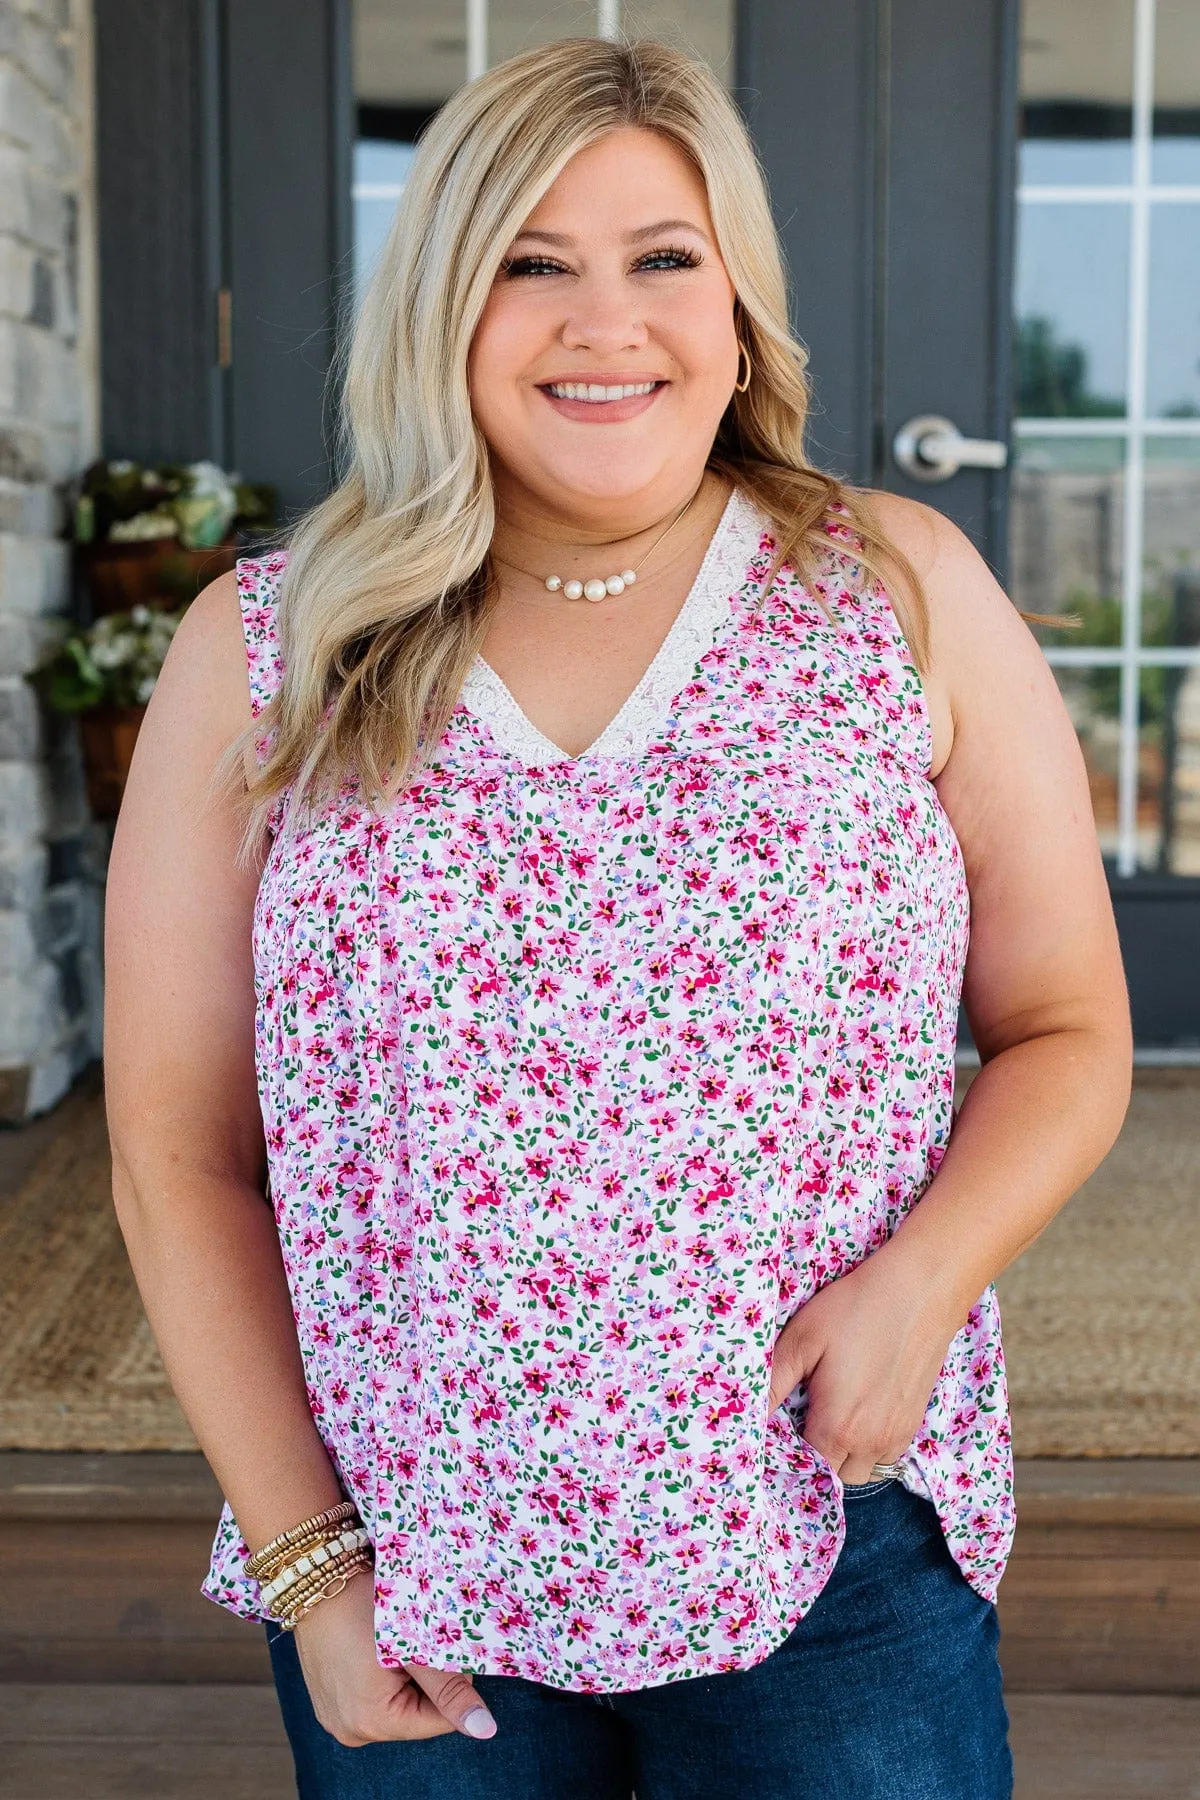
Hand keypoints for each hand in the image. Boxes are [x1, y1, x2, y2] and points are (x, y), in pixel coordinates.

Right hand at [291, 1568, 497, 1745]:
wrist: (314, 1577)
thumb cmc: (363, 1604)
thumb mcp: (412, 1643)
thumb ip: (450, 1689)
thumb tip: (485, 1730)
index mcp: (372, 1723)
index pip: (438, 1720)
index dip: (450, 1683)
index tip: (436, 1646)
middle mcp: (350, 1731)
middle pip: (416, 1715)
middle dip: (426, 1680)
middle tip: (412, 1638)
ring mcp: (336, 1718)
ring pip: (396, 1704)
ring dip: (405, 1677)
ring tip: (391, 1640)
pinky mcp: (329, 1703)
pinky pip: (371, 1698)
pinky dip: (382, 1676)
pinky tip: (374, 1647)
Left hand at [768, 1243, 963, 1484]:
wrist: (920, 1291)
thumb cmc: (856, 1309)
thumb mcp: (803, 1339)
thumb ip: (773, 1384)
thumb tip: (747, 1417)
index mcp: (838, 1426)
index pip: (805, 1468)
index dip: (786, 1456)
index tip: (775, 1434)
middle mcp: (870, 1442)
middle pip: (834, 1478)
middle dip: (814, 1460)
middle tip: (799, 1423)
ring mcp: (897, 1435)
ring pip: (862, 1471)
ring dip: (842, 1457)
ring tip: (828, 1419)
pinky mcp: (914, 1422)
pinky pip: (886, 1456)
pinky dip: (867, 1447)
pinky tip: (857, 1413)